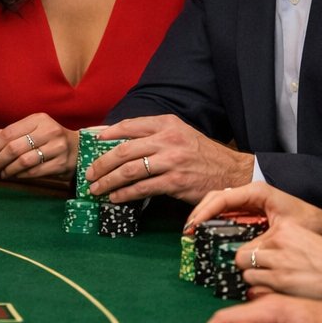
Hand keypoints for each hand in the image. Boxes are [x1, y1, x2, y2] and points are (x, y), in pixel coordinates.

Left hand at [0, 116, 76, 180]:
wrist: (77, 148)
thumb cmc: (47, 138)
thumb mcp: (28, 131)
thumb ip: (4, 135)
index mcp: (38, 119)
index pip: (8, 132)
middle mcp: (49, 131)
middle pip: (14, 147)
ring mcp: (57, 148)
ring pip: (24, 161)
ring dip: (8, 169)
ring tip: (0, 173)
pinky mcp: (61, 164)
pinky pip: (34, 172)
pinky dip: (20, 175)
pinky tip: (13, 175)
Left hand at [88, 115, 252, 203]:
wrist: (233, 172)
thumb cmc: (202, 154)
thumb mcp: (180, 134)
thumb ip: (154, 134)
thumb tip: (118, 140)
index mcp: (167, 124)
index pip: (129, 125)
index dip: (106, 134)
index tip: (91, 142)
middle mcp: (168, 140)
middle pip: (124, 150)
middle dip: (101, 164)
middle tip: (89, 174)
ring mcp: (172, 161)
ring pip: (129, 170)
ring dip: (108, 181)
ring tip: (96, 189)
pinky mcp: (175, 182)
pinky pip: (142, 188)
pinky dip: (125, 194)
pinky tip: (115, 198)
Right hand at [185, 181, 321, 235]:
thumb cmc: (309, 224)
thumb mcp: (282, 234)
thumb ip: (258, 244)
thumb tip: (236, 257)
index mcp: (257, 192)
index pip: (223, 198)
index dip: (205, 212)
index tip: (193, 226)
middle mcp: (250, 194)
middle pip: (216, 199)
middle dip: (199, 214)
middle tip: (188, 233)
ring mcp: (249, 203)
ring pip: (219, 207)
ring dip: (205, 219)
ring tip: (193, 236)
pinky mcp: (250, 213)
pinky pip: (227, 216)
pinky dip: (215, 224)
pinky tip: (207, 236)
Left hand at [243, 223, 321, 299]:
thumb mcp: (306, 241)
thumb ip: (282, 245)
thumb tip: (256, 256)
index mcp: (286, 227)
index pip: (253, 237)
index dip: (253, 251)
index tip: (255, 257)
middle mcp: (278, 240)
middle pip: (243, 255)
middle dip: (248, 266)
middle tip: (261, 273)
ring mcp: (277, 260)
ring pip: (246, 272)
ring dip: (255, 280)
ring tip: (272, 283)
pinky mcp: (279, 280)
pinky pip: (254, 287)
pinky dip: (259, 292)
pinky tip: (274, 292)